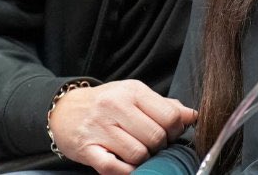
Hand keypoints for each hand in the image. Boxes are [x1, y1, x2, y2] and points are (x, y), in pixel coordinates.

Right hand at [48, 80, 196, 174]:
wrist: (64, 109)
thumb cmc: (105, 104)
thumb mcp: (134, 95)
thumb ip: (164, 106)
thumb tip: (193, 116)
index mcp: (132, 91)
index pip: (170, 116)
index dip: (175, 131)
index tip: (168, 133)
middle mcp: (116, 106)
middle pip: (156, 138)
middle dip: (159, 147)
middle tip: (151, 145)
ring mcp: (100, 128)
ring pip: (139, 155)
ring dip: (142, 159)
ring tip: (135, 152)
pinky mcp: (88, 149)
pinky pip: (116, 168)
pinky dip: (126, 171)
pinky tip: (124, 164)